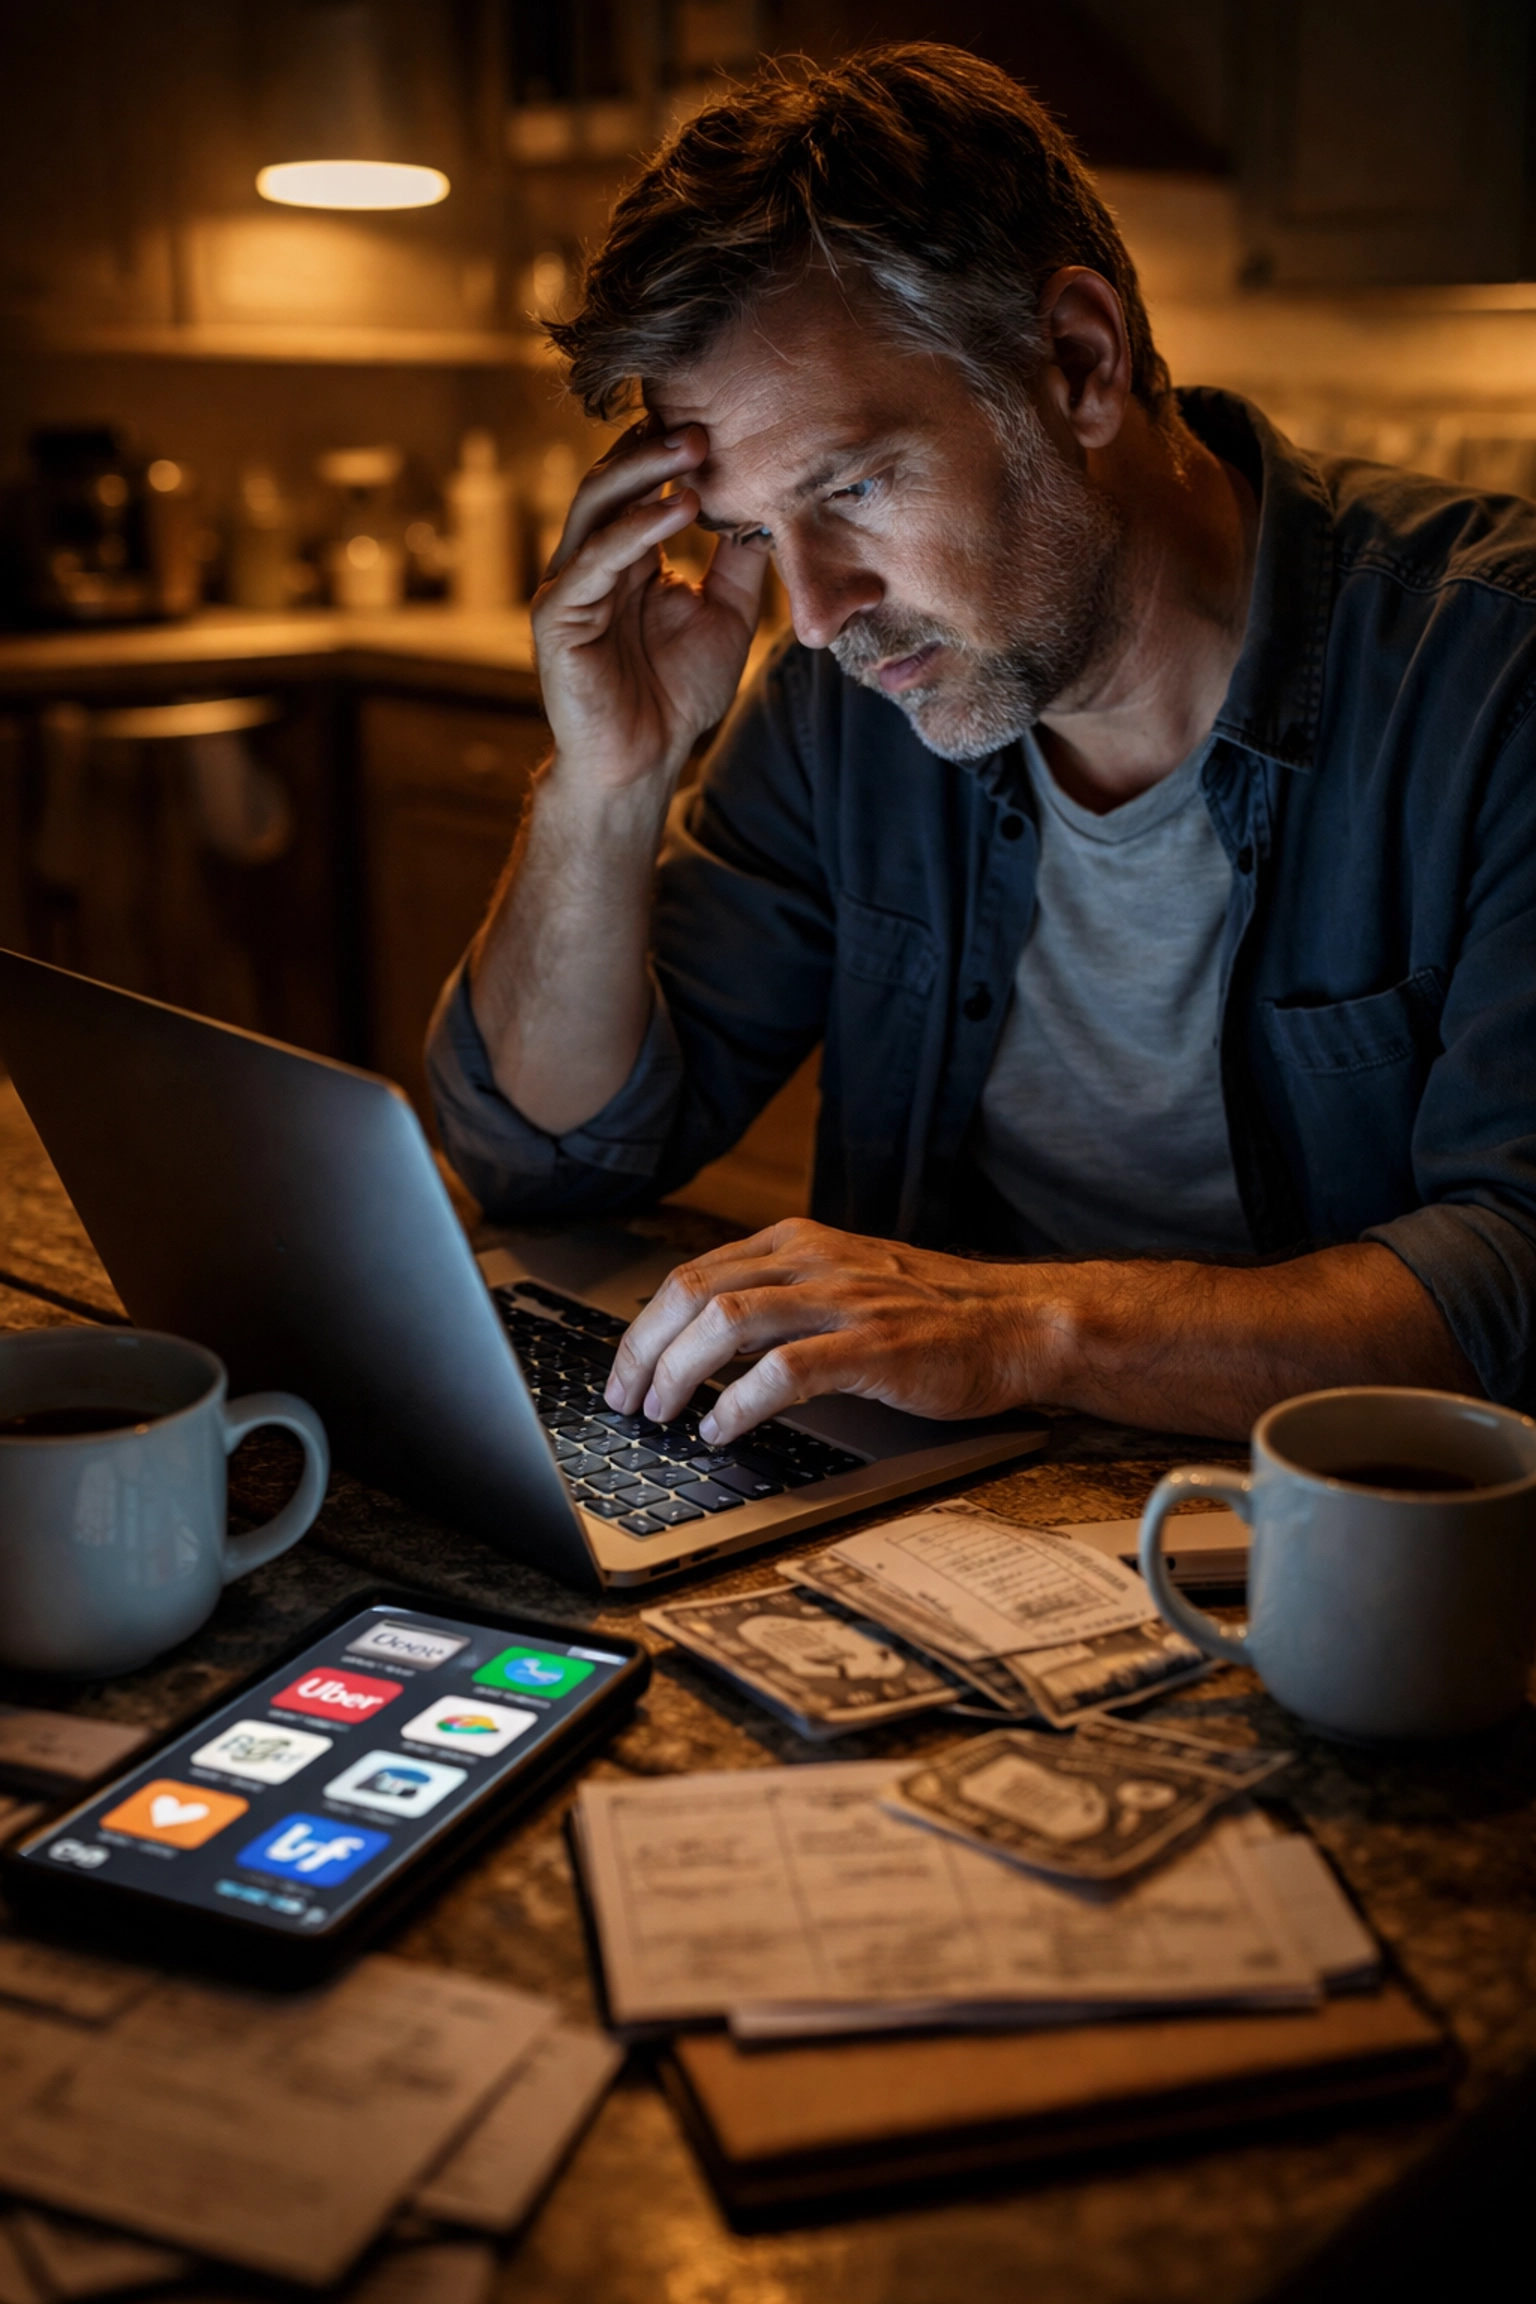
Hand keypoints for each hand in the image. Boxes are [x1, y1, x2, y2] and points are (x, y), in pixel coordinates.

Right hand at [533, 421, 767, 793]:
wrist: (644, 762)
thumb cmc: (678, 694)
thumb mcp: (727, 614)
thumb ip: (738, 562)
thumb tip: (771, 503)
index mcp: (625, 555)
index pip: (640, 483)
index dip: (669, 448)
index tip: (718, 415)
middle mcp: (591, 561)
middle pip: (612, 481)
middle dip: (654, 445)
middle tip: (703, 419)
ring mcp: (570, 586)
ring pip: (596, 506)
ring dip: (643, 471)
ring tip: (692, 447)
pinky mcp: (556, 617)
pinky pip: (593, 561)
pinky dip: (634, 529)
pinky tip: (676, 506)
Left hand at [603, 1219, 1047, 1442]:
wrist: (1018, 1322)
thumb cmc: (932, 1314)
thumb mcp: (842, 1284)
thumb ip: (777, 1299)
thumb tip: (698, 1341)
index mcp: (796, 1243)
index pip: (690, 1276)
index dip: (642, 1328)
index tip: (622, 1371)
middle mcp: (811, 1261)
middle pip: (692, 1294)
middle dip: (643, 1351)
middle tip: (626, 1401)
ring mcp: (842, 1301)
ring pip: (725, 1323)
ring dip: (677, 1374)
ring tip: (662, 1414)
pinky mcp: (872, 1347)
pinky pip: (782, 1371)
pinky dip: (737, 1403)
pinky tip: (720, 1429)